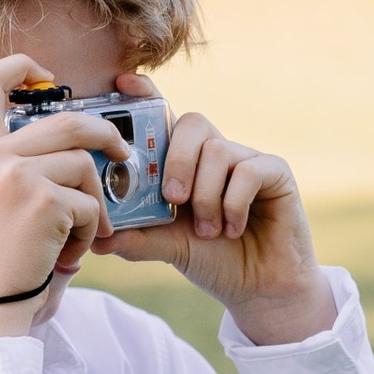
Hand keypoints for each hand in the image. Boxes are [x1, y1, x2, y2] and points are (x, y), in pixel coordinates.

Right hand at [0, 54, 127, 351]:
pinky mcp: (44, 200)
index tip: (49, 76)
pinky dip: (90, 232)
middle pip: (68, 120)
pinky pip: (90, 204)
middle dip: (106, 136)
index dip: (22, 66)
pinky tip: (68, 254)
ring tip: (79, 234)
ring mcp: (16, 174)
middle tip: (124, 156)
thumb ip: (16, 165)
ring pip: (85, 164)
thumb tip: (78, 144)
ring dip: (94, 202)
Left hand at [93, 77, 337, 345]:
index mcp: (185, 161)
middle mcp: (215, 152)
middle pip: (192, 123)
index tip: (123, 85)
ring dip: (206, 196)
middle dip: (176, 160)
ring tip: (208, 229)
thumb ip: (136, 238)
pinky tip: (233, 228)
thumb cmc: (212, 259)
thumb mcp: (167, 247)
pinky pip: (249, 170)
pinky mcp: (276, 172)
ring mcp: (247, 158)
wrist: (257, 288)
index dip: (146, 96)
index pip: (166, 117)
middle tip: (172, 199)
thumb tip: (97, 238)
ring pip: (217, 150)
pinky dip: (234, 203)